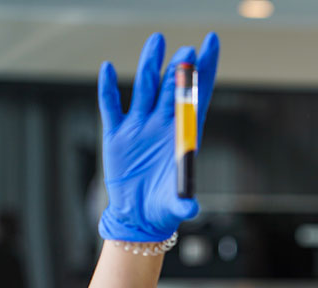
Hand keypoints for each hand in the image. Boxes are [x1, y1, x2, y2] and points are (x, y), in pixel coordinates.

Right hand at [98, 32, 218, 241]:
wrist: (139, 217)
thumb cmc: (165, 208)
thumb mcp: (175, 206)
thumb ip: (184, 204)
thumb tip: (191, 209)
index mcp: (183, 136)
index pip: (197, 97)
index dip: (205, 71)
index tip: (211, 44)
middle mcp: (162, 126)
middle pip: (173, 89)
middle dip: (180, 70)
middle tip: (187, 52)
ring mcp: (139, 127)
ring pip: (145, 88)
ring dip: (150, 65)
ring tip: (157, 41)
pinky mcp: (116, 135)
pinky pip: (111, 106)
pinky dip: (107, 88)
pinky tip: (106, 68)